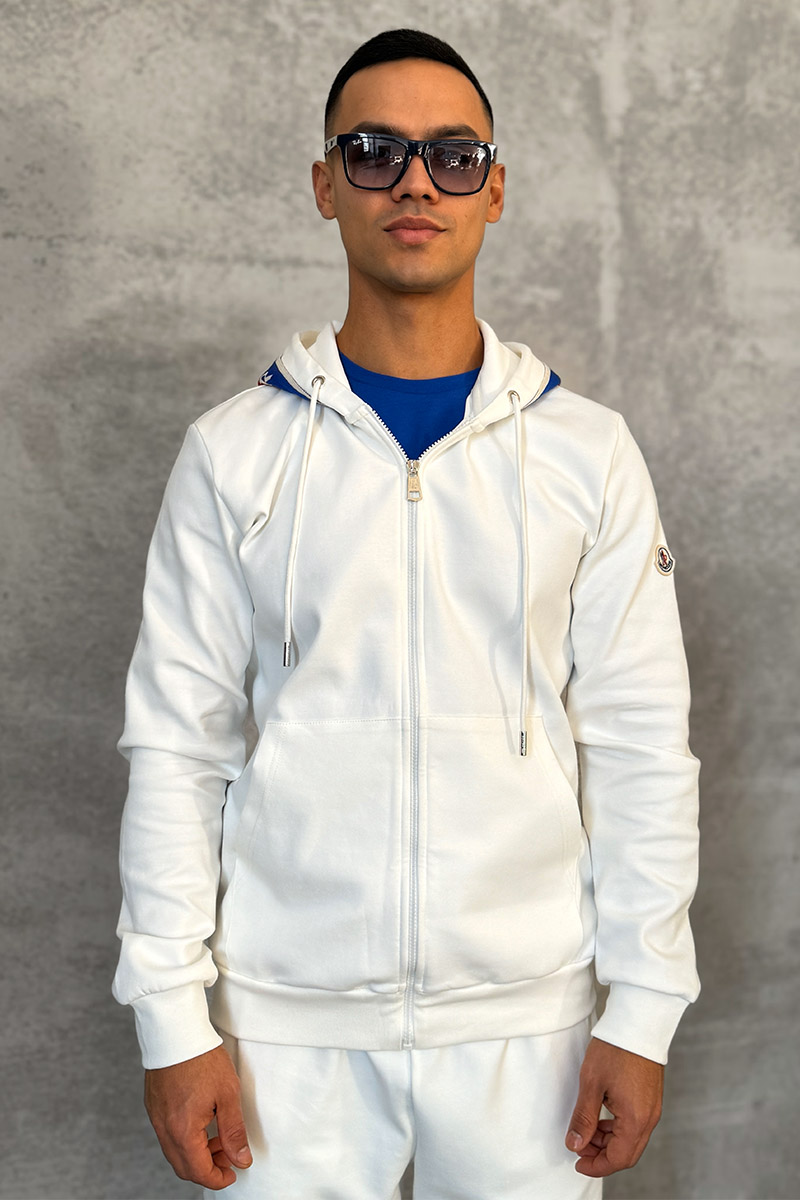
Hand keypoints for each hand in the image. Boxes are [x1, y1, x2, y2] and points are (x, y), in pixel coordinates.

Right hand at [144, 1044, 252, 1189]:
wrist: (176, 1031)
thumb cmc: (202, 1058)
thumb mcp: (228, 1094)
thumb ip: (234, 1131)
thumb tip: (241, 1159)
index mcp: (183, 1130)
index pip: (199, 1171)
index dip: (218, 1178)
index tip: (233, 1173)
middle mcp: (164, 1128)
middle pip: (183, 1167)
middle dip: (208, 1169)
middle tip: (229, 1156)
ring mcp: (156, 1117)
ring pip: (174, 1152)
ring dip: (196, 1154)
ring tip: (218, 1138)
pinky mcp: (153, 1106)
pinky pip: (167, 1135)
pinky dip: (185, 1139)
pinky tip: (202, 1123)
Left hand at [565, 1036, 662, 1176]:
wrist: (637, 1023)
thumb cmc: (614, 1049)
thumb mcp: (591, 1083)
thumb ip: (583, 1118)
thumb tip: (574, 1144)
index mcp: (636, 1119)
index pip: (618, 1159)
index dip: (596, 1165)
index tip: (578, 1162)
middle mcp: (649, 1118)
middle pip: (627, 1154)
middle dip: (601, 1155)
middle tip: (578, 1146)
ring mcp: (652, 1109)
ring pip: (631, 1140)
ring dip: (608, 1141)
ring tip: (586, 1129)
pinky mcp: (651, 1099)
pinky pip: (635, 1125)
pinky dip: (617, 1129)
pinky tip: (601, 1118)